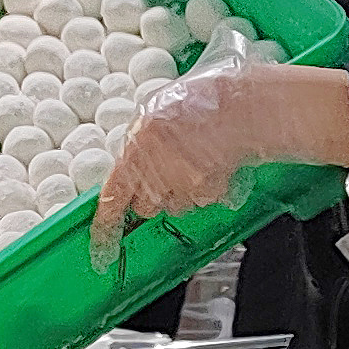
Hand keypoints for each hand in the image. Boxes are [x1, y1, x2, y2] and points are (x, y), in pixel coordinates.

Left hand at [88, 57, 348, 264]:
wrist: (249, 99)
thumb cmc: (211, 98)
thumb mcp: (164, 109)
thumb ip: (145, 142)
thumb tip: (135, 171)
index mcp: (137, 137)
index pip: (113, 194)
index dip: (106, 227)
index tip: (100, 250)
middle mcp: (152, 159)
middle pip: (148, 205)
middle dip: (162, 193)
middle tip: (182, 167)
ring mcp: (178, 176)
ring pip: (177, 206)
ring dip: (190, 189)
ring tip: (207, 158)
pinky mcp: (204, 187)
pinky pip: (203, 200)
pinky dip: (214, 187)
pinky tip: (221, 162)